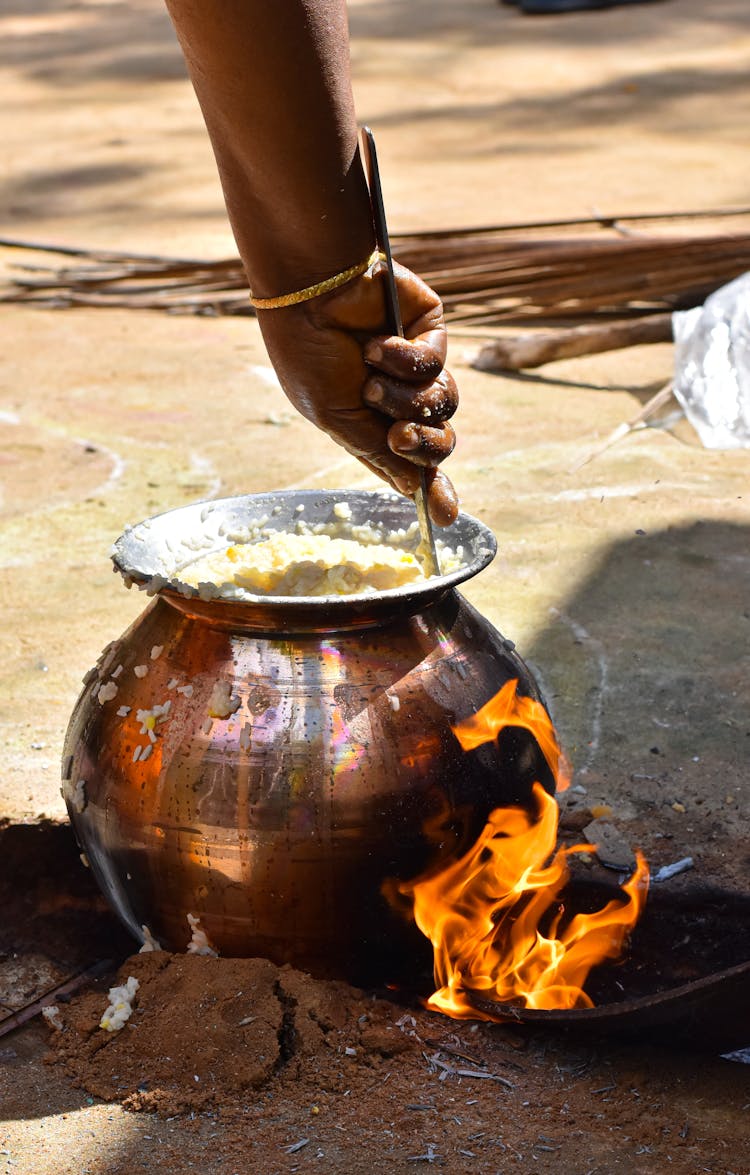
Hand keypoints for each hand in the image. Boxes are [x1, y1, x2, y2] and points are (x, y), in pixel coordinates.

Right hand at [255, 259, 458, 525]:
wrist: (306, 294)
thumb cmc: (308, 354)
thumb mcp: (336, 417)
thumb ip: (377, 452)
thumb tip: (415, 487)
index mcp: (373, 422)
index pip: (412, 461)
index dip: (432, 488)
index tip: (446, 517)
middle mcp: (400, 396)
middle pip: (440, 439)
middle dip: (424, 445)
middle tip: (398, 435)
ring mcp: (417, 363)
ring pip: (442, 403)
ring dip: (406, 400)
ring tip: (372, 383)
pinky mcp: (430, 330)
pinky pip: (437, 363)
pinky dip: (404, 361)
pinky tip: (375, 346)